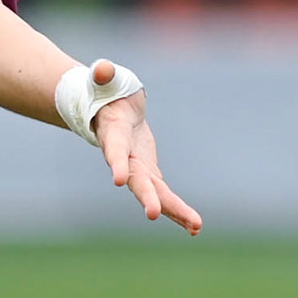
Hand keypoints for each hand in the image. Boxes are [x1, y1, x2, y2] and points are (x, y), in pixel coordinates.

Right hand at [89, 61, 202, 233]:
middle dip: (146, 195)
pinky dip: (178, 210)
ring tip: (195, 227)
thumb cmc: (106, 91)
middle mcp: (124, 158)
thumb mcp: (105, 79)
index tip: (118, 180)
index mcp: (113, 134)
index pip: (114, 150)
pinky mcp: (150, 174)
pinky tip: (194, 226)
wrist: (109, 109)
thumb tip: (102, 69)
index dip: (116, 163)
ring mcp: (137, 169)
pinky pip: (165, 195)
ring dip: (174, 210)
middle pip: (136, 179)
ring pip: (155, 193)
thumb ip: (103, 74)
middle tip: (154, 214)